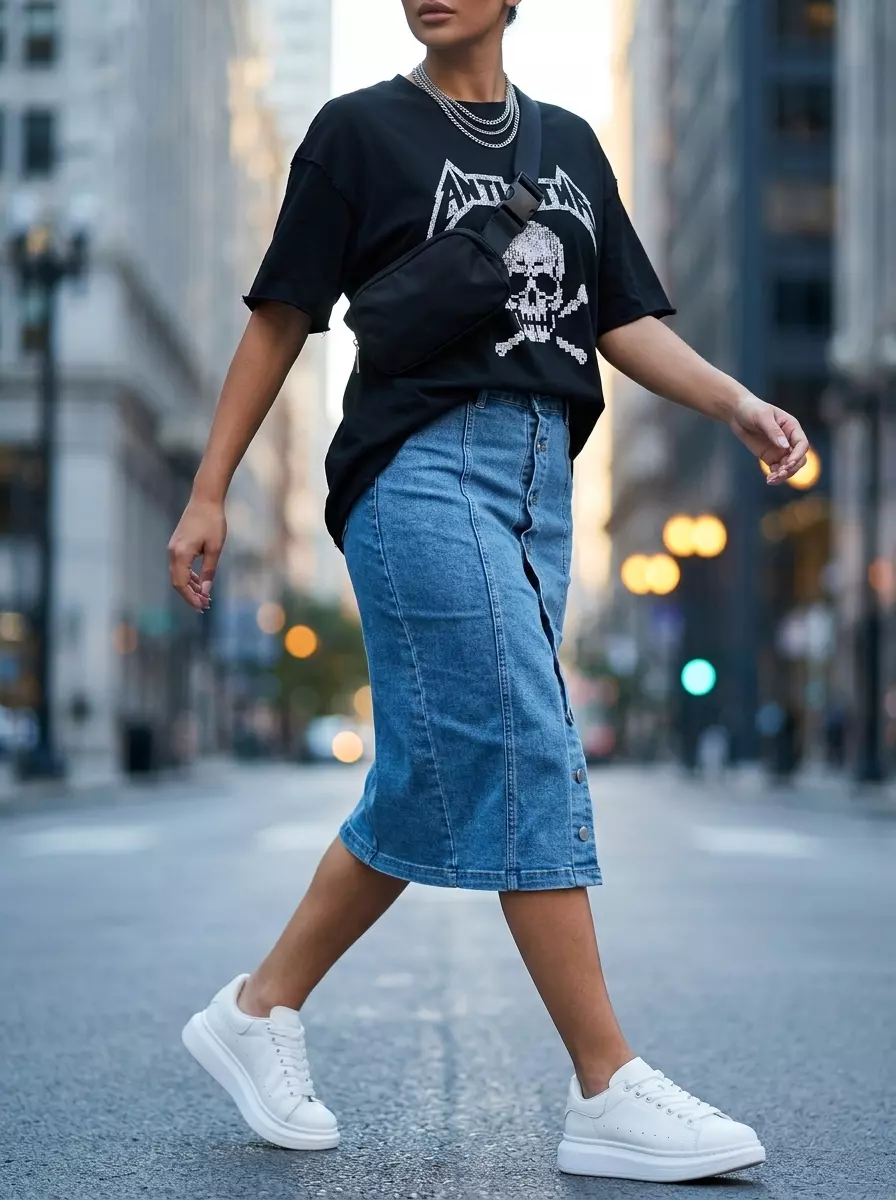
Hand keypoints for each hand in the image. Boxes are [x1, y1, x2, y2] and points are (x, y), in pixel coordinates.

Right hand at [168, 496, 226, 611]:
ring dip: (190, 587)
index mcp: (181, 554)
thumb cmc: (213, 522)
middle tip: (205, 606)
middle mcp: (173, 552)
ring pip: (177, 575)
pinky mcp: (176, 545)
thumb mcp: (215, 549)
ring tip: (205, 597)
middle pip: (177, 582)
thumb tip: (206, 591)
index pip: (181, 584)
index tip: (202, 607)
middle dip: (190, 595)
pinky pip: (179, 566)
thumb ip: (209, 571)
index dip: (191, 598)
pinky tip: (199, 582)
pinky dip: (188, 576)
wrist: (205, 499)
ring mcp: (173, 548)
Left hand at [728, 392, 809, 484]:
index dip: (798, 455)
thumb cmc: (752, 409)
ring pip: (789, 467)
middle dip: (791, 468)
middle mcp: (789, 440)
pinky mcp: (770, 457)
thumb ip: (774, 431)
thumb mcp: (763, 417)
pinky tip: (769, 480)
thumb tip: (785, 446)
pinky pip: (777, 469)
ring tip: (771, 480)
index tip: (788, 463)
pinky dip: (776, 476)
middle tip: (779, 473)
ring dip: (783, 475)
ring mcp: (780, 450)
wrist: (737, 413)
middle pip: (799, 459)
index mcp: (792, 428)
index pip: (802, 444)